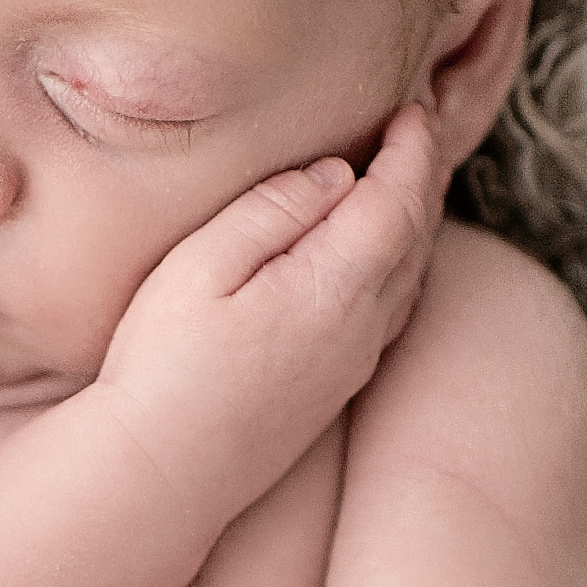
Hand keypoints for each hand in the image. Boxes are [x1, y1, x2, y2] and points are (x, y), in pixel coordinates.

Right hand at [97, 103, 448, 518]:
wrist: (163, 476)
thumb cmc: (163, 366)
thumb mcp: (200, 267)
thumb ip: (271, 211)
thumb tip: (335, 176)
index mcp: (334, 287)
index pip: (398, 200)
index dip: (412, 150)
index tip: (413, 110)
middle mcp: (362, 328)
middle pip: (417, 238)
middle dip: (423, 178)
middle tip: (417, 133)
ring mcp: (354, 364)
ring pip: (411, 278)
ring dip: (416, 225)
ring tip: (404, 184)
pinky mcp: (337, 390)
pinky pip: (394, 313)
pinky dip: (402, 269)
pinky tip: (383, 262)